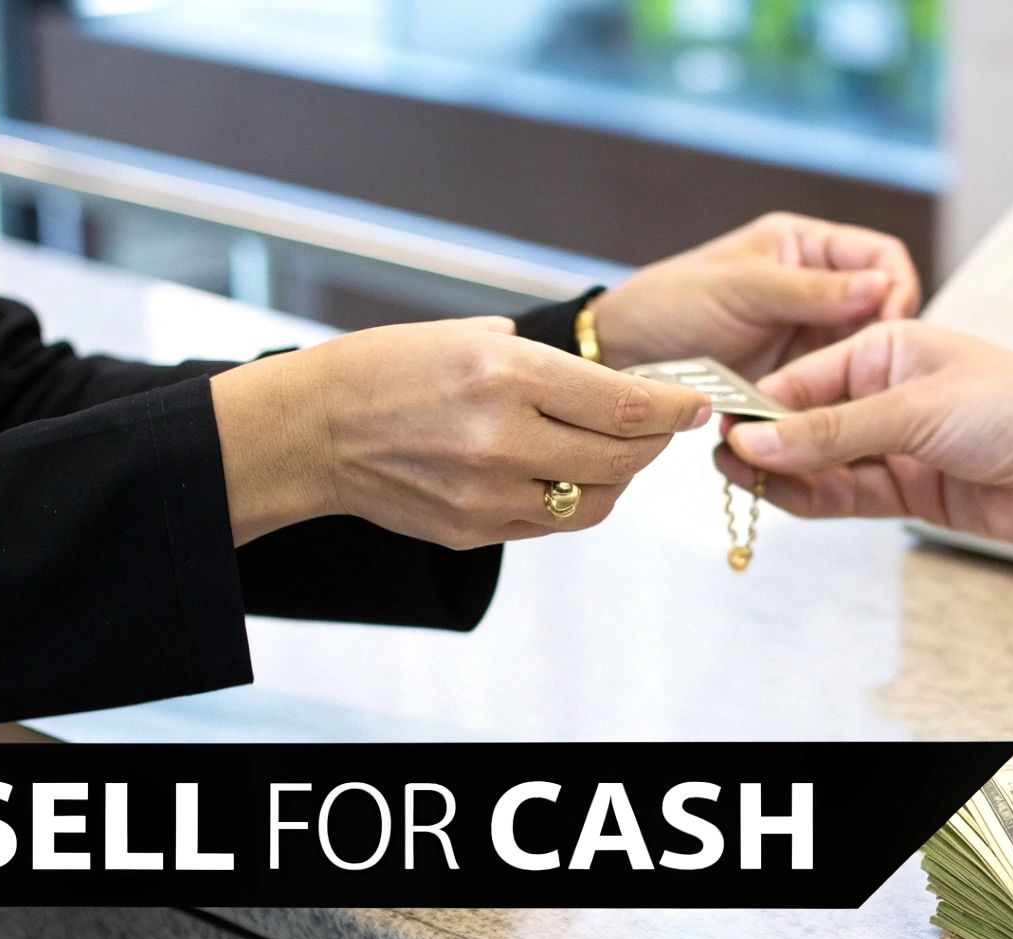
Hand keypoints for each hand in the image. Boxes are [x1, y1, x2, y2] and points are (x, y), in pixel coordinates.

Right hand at [212, 317, 710, 547]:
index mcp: (506, 373)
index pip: (625, 404)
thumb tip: (620, 384)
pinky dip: (576, 500)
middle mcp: (503, 438)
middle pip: (621, 456)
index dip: (674, 408)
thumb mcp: (471, 333)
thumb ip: (548, 360)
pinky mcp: (473, 531)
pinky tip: (569, 475)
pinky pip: (553, 523)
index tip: (698, 404)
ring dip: (620, 477)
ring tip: (616, 452)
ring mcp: (488, 493)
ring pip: (596, 500)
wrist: (314, 430)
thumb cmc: (392, 368)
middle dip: (654, 443)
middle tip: (661, 428)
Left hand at [591, 212, 920, 378]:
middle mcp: (814, 290)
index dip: (896, 289)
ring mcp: (804, 336)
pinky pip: (829, 390)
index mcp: (807, 247)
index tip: (893, 325)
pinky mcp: (792, 377)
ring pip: (859, 359)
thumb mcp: (745, 289)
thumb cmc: (671, 302)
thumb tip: (882, 287)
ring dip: (858, 381)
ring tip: (854, 402)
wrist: (621, 353)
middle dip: (879, 346)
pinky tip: (832, 419)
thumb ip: (812, 290)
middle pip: (878, 315)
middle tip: (876, 376)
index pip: (881, 259)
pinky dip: (833, 404)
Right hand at [714, 320, 1012, 548]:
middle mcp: (889, 395)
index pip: (806, 376)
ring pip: (822, 463)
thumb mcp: (915, 410)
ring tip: (741, 484)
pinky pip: (847, 496)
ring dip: (785, 474)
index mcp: (889, 349)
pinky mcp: (911, 490)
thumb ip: (833, 432)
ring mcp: (898, 445)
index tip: (723, 429)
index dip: (761, 406)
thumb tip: (759, 441)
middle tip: (722, 463)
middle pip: (807, 422)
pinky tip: (783, 499)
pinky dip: (815, 499)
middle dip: (766, 443)